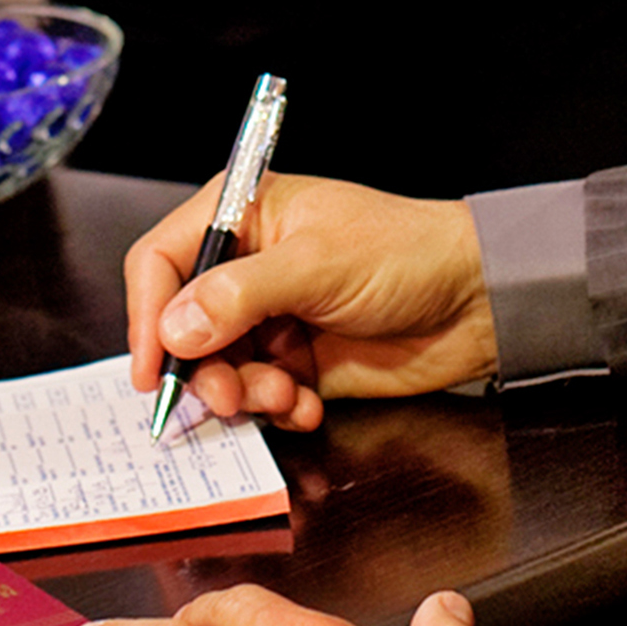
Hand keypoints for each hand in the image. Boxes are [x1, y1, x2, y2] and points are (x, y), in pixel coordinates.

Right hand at [125, 174, 496, 430]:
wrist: (477, 302)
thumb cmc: (407, 254)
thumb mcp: (319, 265)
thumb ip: (241, 296)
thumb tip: (175, 328)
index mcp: (243, 216)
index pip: (163, 261)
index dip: (149, 315)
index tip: (153, 367)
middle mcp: (247, 266)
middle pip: (183, 326)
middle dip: (203, 368)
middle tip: (230, 397)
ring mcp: (270, 318)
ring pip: (218, 368)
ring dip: (244, 394)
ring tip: (284, 397)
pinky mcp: (296, 362)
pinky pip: (258, 395)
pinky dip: (276, 409)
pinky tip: (307, 406)